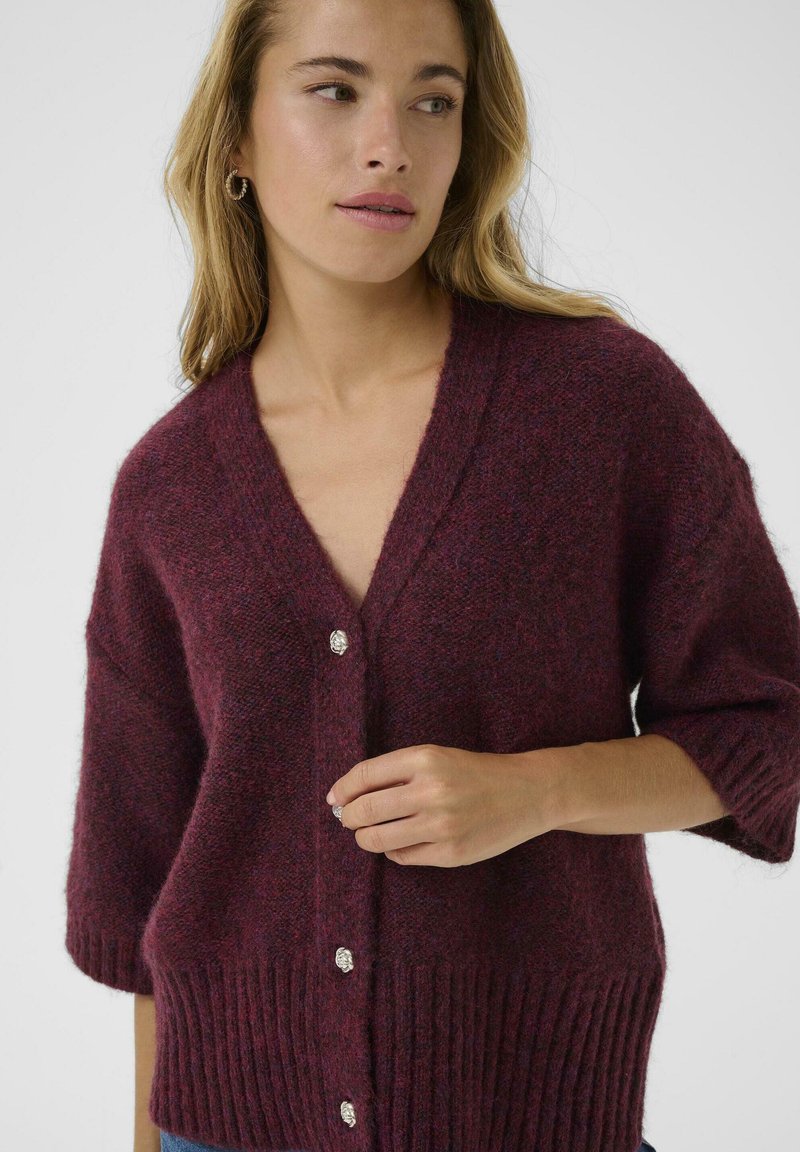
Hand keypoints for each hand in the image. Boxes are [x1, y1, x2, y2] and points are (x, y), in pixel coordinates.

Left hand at [326, 743, 559, 866]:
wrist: (527, 793)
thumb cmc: (474, 773)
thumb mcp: (437, 757)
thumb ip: (396, 773)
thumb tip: (346, 796)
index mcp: (424, 759)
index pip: (364, 776)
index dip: (342, 789)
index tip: (335, 799)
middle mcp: (431, 791)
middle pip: (364, 810)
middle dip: (348, 817)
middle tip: (349, 819)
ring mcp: (441, 825)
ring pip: (377, 839)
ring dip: (365, 838)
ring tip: (370, 834)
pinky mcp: (451, 853)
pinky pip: (403, 856)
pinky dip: (394, 850)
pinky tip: (403, 841)